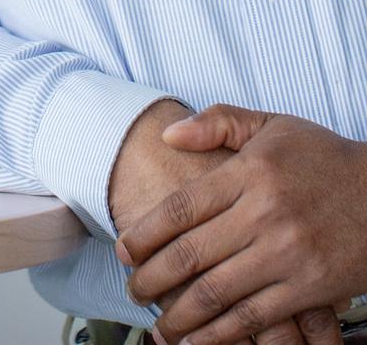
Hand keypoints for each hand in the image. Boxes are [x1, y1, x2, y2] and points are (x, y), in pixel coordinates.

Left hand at [114, 104, 366, 344]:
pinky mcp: (307, 289)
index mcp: (250, 172)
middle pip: (191, 254)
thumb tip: (169, 134)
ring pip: (216, 293)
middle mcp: (263, 213)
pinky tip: (197, 341)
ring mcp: (286, 254)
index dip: (144, 233)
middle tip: (133, 291)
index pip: (181, 207)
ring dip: (179, 315)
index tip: (123, 251)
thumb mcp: (272, 125)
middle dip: (152, 279)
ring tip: (158, 325)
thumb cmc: (323, 158)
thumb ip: (218, 123)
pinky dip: (220, 335)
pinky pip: (253, 318)